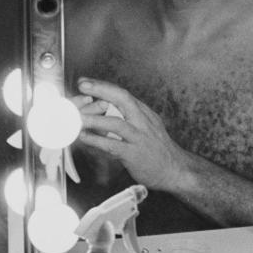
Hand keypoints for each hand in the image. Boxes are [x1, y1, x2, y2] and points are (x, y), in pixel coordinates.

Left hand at [73, 78, 190, 192]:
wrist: (175, 170)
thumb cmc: (158, 150)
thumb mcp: (147, 127)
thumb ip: (130, 117)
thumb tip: (105, 109)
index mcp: (145, 114)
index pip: (123, 94)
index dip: (103, 86)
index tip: (85, 82)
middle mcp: (143, 122)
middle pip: (123, 99)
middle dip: (101, 90)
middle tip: (81, 86)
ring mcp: (140, 138)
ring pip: (116, 123)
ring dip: (94, 118)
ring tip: (76, 116)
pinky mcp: (135, 155)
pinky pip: (113, 146)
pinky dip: (97, 140)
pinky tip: (84, 138)